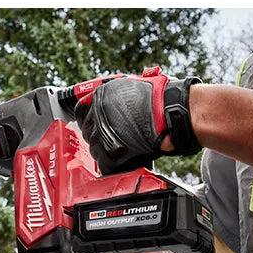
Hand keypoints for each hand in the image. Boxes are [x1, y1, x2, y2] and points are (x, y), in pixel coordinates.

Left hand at [74, 67, 201, 174]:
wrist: (171, 112)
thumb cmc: (158, 98)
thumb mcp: (129, 86)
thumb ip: (114, 97)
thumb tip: (108, 105)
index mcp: (99, 97)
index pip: (81, 113)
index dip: (90, 121)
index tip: (97, 126)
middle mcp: (96, 115)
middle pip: (89, 133)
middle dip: (100, 137)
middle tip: (116, 139)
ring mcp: (102, 135)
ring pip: (95, 151)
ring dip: (107, 152)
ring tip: (124, 149)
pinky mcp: (110, 154)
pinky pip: (106, 165)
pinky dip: (115, 165)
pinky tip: (126, 160)